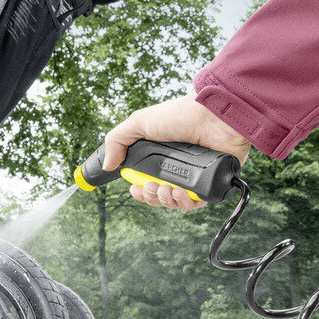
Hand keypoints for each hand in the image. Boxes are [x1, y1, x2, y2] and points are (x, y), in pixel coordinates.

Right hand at [104, 94, 250, 209]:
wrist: (212, 116)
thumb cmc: (179, 114)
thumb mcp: (139, 122)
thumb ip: (117, 141)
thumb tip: (107, 166)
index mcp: (161, 157)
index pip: (146, 182)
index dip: (139, 191)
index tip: (134, 189)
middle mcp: (178, 168)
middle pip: (159, 196)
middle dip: (150, 197)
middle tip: (149, 187)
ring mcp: (195, 176)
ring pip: (176, 202)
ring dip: (165, 200)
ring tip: (165, 189)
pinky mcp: (211, 182)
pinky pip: (196, 203)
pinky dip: (185, 203)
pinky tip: (179, 193)